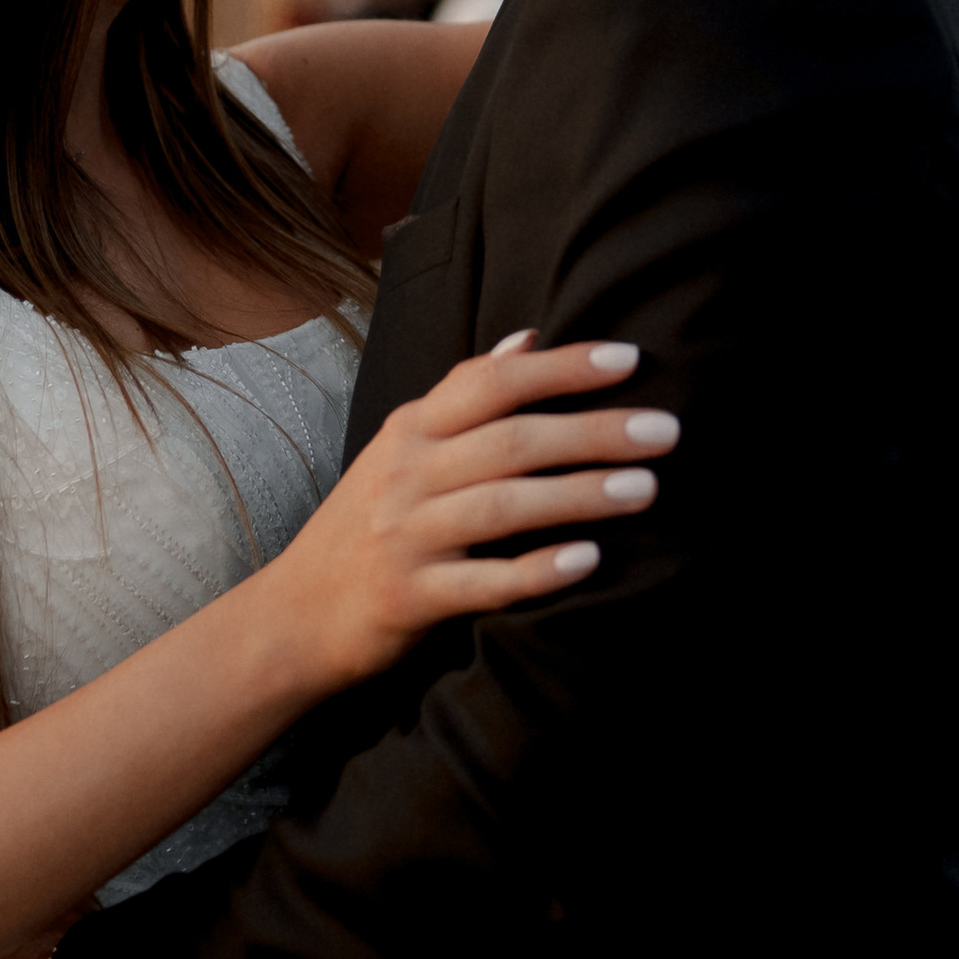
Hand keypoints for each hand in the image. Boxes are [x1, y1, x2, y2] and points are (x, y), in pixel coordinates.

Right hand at [258, 333, 679, 693]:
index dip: (561, 366)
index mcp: (410, 430)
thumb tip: (528, 340)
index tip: (630, 358)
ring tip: (647, 489)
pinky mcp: (408, 599)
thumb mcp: (401, 450)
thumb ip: (461, 396)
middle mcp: (405, 474)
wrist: (292, 618)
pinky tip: (588, 561)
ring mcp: (404, 537)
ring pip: (502, 506)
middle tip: (667, 430)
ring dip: (579, 495)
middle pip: (510, 440)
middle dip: (593, 431)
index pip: (490, 381)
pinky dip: (536, 571)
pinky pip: (481, 583)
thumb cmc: (365, 525)